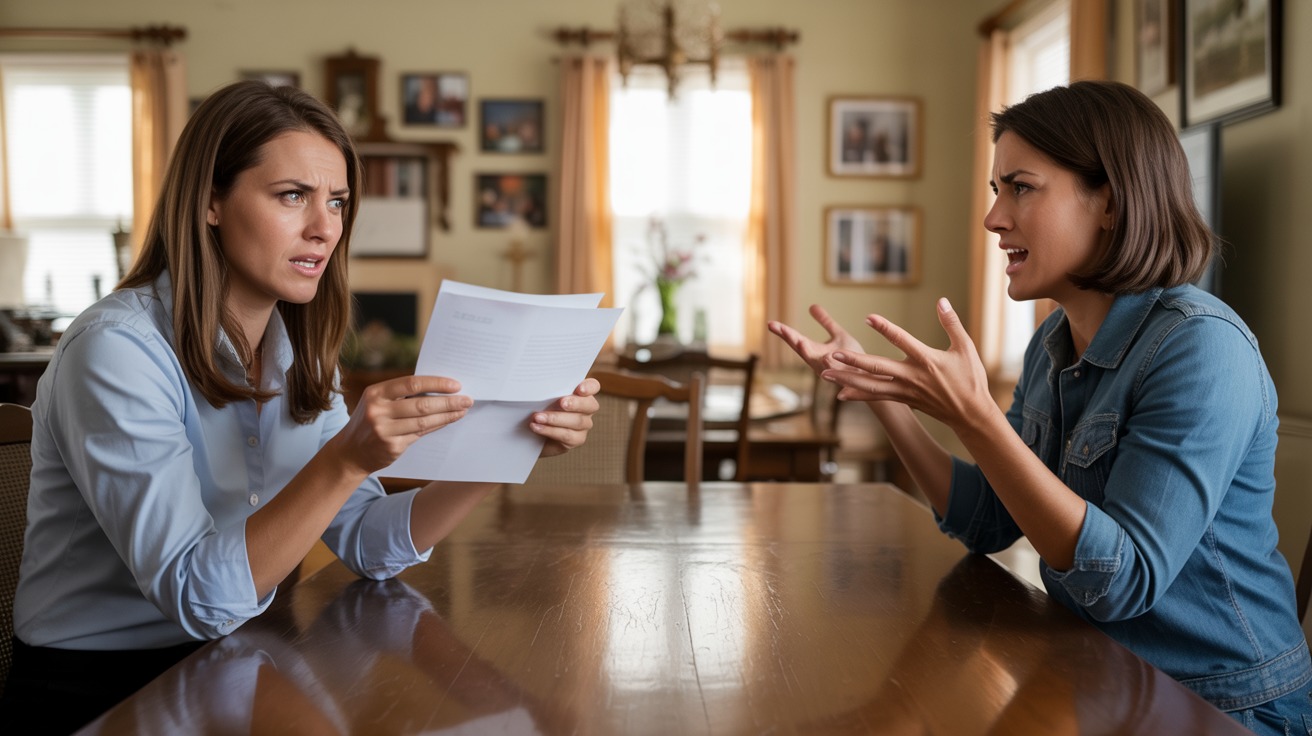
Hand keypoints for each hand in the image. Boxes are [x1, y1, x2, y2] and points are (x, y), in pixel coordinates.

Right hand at [332, 375, 471, 474]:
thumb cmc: (371, 420)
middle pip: (422, 404)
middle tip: (467, 399)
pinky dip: (437, 426)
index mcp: (376, 393)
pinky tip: (448, 421)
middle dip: (448, 402)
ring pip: (424, 421)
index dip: (436, 384)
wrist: (350, 452)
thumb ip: (402, 395)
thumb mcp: (378, 401)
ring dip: (447, 415)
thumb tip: (439, 388)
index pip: (411, 384)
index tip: (456, 385)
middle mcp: (378, 411)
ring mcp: (384, 430)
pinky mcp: (392, 446)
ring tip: (462, 410)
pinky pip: (421, 434)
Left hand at [534, 377, 599, 457]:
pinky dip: (550, 430)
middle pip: (590, 405)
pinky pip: (567, 435)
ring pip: (577, 421)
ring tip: (538, 417)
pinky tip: (537, 427)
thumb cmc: (541, 407)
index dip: (589, 387)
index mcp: (582, 392)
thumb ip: (549, 390)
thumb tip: (539, 386)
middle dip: (575, 403)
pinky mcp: (577, 439)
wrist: (534, 431)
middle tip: (561, 403)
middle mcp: (587, 408)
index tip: (579, 389)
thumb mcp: (544, 396)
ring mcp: (584, 424)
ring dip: (555, 418)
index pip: (593, 386)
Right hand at [767, 304, 865, 375]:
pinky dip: (829, 366)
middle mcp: (818, 363)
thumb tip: (812, 306)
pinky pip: (836, 372)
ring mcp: (830, 371)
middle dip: (791, 340)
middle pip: (802, 350)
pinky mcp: (843, 378)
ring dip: (807, 353)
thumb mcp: (838, 335)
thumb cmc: (853, 356)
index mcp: (815, 352)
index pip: (796, 340)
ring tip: (799, 341)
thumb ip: (826, 323)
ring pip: (817, 362)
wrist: (870, 375)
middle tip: (780, 329)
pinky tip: (826, 357)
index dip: (784, 332)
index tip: (770, 324)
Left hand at [823, 298, 992, 430]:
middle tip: (831, 356)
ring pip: (871, 385)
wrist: (971, 414)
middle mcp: (912, 376)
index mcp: (926, 360)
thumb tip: (941, 301)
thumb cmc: (970, 379)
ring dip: (847, 380)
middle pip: (877, 367)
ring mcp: (905, 391)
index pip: (902, 340)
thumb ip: (951, 323)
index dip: (885, 328)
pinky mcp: (903, 400)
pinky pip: (877, 398)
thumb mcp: (965, 348)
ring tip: (825, 374)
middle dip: (853, 361)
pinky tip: (841, 394)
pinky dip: (858, 395)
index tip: (868, 317)